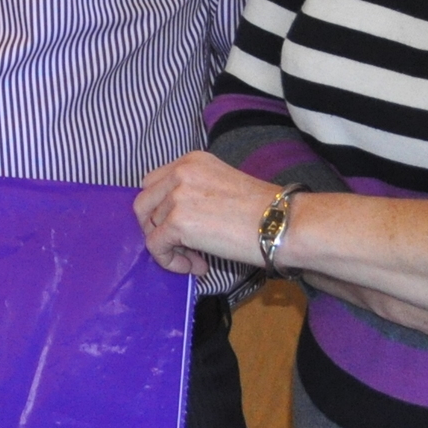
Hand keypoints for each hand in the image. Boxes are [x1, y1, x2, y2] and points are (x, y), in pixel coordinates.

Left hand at [132, 150, 276, 278]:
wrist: (283, 223)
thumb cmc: (264, 211)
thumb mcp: (222, 186)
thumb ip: (194, 193)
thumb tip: (173, 219)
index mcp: (191, 161)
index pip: (154, 183)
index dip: (160, 209)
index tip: (181, 228)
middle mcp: (180, 172)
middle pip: (144, 204)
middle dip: (156, 228)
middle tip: (182, 246)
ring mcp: (176, 195)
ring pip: (150, 227)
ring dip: (170, 248)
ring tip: (197, 260)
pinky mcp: (177, 222)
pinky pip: (156, 246)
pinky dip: (170, 262)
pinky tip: (197, 267)